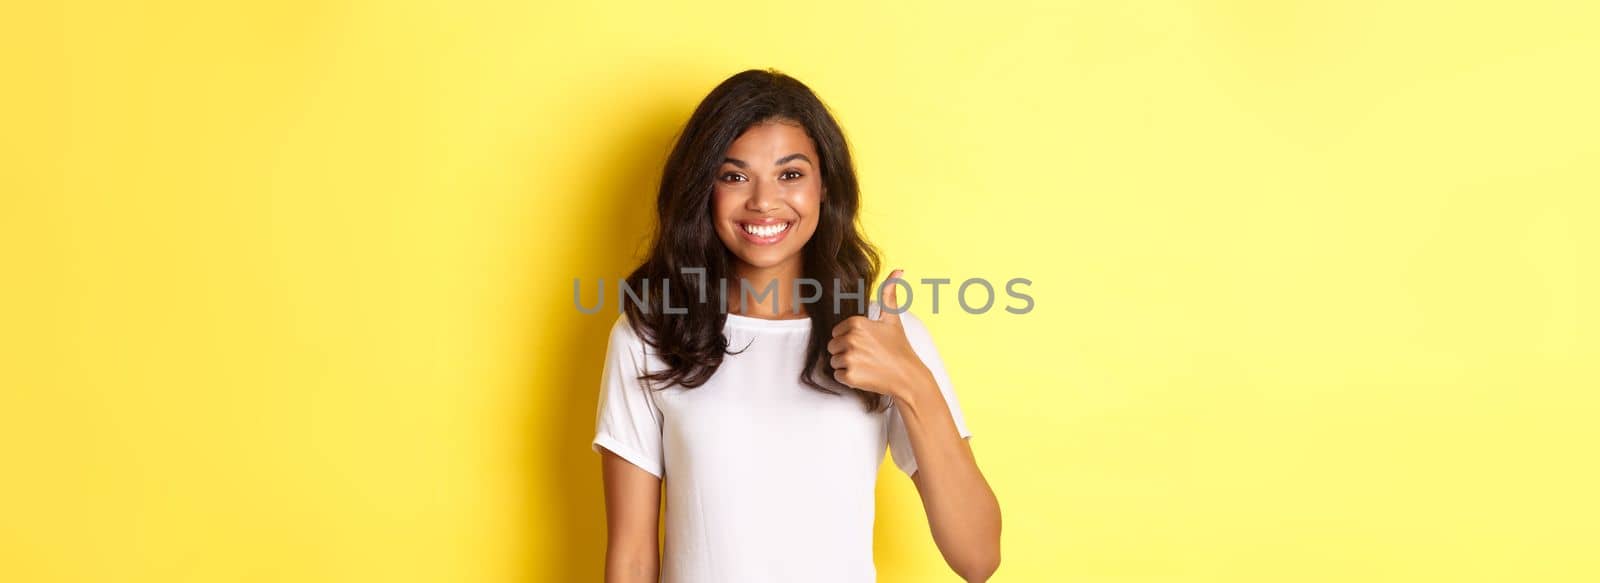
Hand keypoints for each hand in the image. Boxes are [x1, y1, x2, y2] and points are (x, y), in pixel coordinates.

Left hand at [828, 269, 931, 396]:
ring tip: (866, 365)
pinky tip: (864, 375)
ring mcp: (850, 358)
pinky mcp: (850, 376)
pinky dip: (848, 378)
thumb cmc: (899, 347)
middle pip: (833, 346)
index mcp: (857, 323)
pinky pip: (837, 375)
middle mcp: (851, 339)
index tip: (866, 343)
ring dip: (846, 365)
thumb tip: (898, 270)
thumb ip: (889, 294)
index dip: (849, 338)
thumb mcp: (893, 319)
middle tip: (867, 355)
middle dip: (846, 352)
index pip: (837, 331)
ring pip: (834, 361)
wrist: (908, 376)